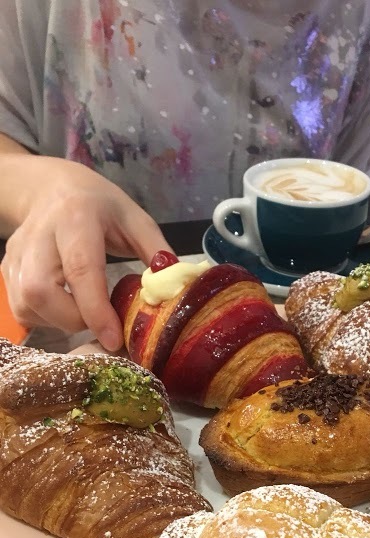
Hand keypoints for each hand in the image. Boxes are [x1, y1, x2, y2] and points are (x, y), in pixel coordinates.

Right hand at [1, 158, 171, 350]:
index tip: (113, 339)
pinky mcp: (6, 268)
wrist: (51, 188)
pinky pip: (20, 308)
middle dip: (73, 319)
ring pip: (25, 304)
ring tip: (84, 313)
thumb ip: (157, 252)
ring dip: (58, 322)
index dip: (96, 310)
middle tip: (100, 321)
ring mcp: (17, 252)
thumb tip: (174, 288)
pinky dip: (45, 319)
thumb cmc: (99, 206)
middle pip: (40, 291)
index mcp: (76, 219)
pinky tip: (65, 308)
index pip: (81, 270)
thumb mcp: (135, 219)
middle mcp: (39, 235)